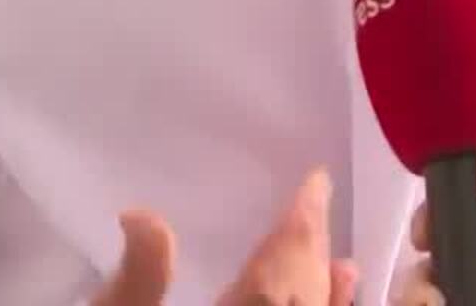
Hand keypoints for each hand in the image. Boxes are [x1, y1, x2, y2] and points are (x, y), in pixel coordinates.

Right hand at [91, 170, 356, 305]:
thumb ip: (135, 278)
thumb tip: (139, 213)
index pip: (283, 269)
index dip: (303, 224)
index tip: (317, 181)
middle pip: (303, 296)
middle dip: (310, 250)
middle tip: (316, 202)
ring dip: (323, 292)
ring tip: (341, 261)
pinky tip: (329, 301)